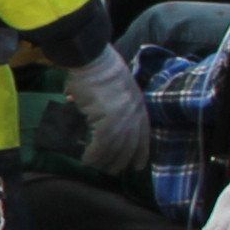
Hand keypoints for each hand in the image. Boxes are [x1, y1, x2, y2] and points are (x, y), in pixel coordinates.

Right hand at [59, 49, 150, 189]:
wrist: (92, 58)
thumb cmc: (100, 67)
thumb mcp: (116, 87)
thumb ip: (113, 104)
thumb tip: (93, 115)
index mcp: (138, 105)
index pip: (143, 135)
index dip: (141, 152)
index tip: (138, 166)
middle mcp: (134, 114)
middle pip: (130, 146)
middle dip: (121, 161)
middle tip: (112, 171)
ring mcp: (122, 119)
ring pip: (115, 149)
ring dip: (104, 161)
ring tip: (95, 166)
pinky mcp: (107, 122)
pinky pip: (100, 146)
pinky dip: (93, 155)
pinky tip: (86, 159)